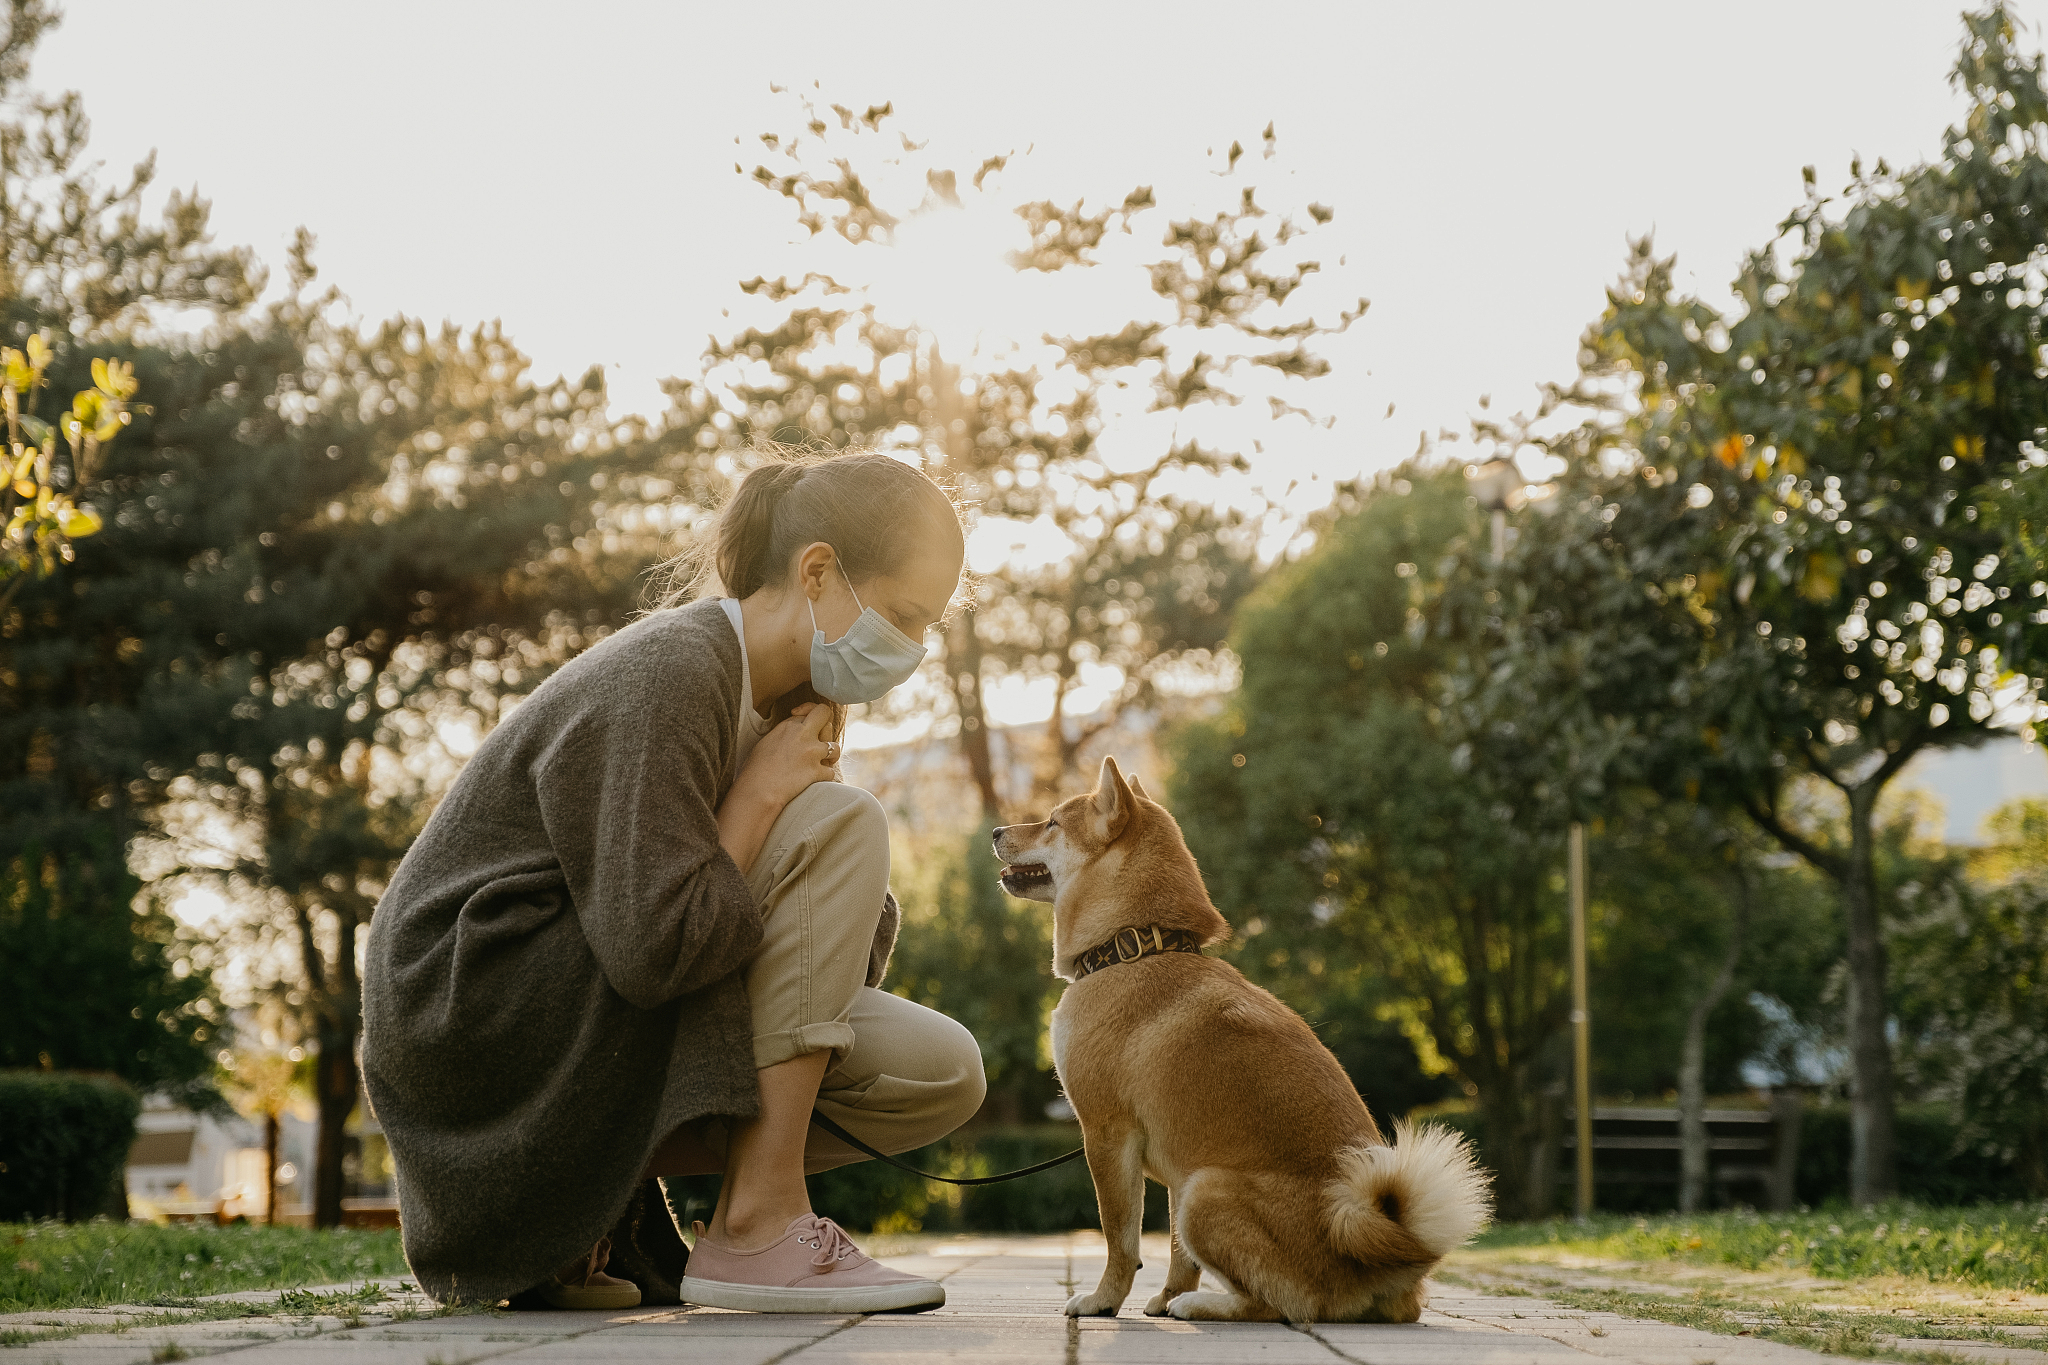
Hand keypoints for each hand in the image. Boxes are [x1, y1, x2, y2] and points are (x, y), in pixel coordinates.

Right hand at [730, 702, 838, 817]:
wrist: (757, 790)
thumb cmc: (757, 769)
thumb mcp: (767, 741)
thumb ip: (785, 732)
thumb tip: (797, 731)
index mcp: (788, 725)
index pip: (809, 711)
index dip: (811, 716)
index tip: (807, 725)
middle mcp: (803, 734)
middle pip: (825, 714)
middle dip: (826, 725)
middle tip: (821, 739)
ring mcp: (812, 752)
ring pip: (835, 747)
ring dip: (831, 756)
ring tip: (823, 762)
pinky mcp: (817, 771)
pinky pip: (831, 771)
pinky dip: (825, 777)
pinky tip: (815, 780)